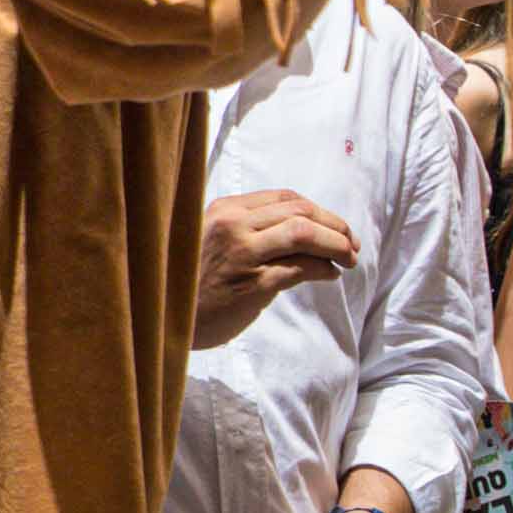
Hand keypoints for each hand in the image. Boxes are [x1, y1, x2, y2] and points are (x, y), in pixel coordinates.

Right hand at [192, 190, 356, 347]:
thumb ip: (244, 228)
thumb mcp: (210, 239)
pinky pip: (301, 268)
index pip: (284, 197)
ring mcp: (242, 254)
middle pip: (300, 211)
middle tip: (351, 244)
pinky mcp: (251, 284)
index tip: (335, 226)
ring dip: (336, 245)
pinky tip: (330, 275)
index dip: (318, 210)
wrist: (161, 315)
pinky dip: (324, 269)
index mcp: (223, 209)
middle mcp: (232, 225)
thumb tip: (301, 229)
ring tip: (348, 258)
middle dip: (336, 225)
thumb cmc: (188, 280)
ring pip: (304, 234)